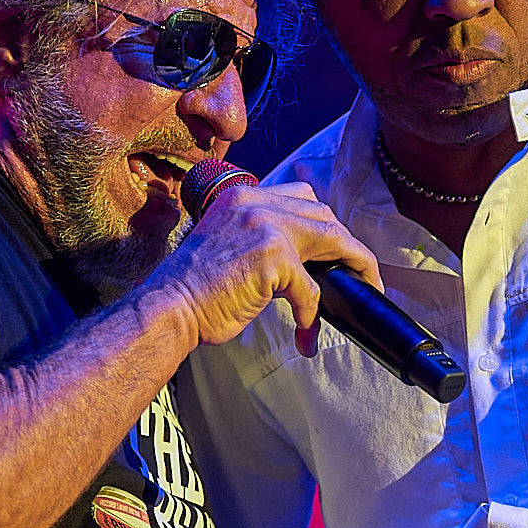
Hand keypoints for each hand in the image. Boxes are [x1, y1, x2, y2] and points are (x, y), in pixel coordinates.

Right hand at [155, 178, 381, 350]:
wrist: (166, 309)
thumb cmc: (192, 289)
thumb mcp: (226, 244)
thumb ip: (258, 238)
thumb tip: (301, 262)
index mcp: (242, 195)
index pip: (301, 197)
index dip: (326, 224)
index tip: (338, 249)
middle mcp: (256, 202)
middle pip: (324, 215)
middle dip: (348, 247)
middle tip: (362, 275)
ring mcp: (266, 227)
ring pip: (333, 240)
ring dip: (354, 268)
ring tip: (361, 291)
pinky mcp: (273, 258)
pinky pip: (311, 290)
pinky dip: (313, 314)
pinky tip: (305, 332)